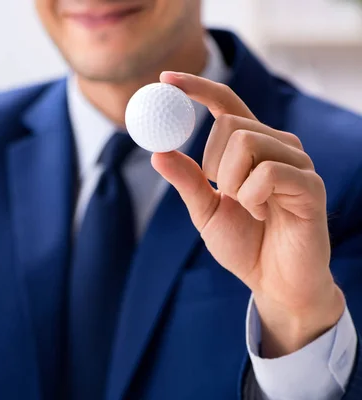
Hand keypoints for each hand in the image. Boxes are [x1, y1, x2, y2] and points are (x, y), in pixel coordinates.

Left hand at [152, 72, 344, 357]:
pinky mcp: (310, 185)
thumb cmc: (244, 244)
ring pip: (247, 142)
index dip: (197, 87)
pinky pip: (269, 171)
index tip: (165, 79)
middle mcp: (277, 146)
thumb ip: (186, 180)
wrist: (274, 282)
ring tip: (246, 207)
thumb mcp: (204, 210)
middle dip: (213, 162)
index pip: (225, 104)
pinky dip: (252, 196)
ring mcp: (297, 163)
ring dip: (232, 182)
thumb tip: (157, 151)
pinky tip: (263, 216)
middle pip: (230, 123)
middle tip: (223, 193)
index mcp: (250, 148)